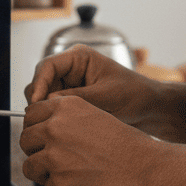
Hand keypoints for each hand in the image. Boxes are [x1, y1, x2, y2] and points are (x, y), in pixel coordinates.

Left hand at [20, 94, 158, 185]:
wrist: (148, 170)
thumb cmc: (126, 145)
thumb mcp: (95, 115)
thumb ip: (66, 119)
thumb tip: (39, 129)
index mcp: (66, 107)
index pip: (30, 114)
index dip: (36, 128)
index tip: (43, 138)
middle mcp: (56, 128)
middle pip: (25, 140)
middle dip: (37, 151)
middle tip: (55, 160)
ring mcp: (55, 157)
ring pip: (30, 167)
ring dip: (45, 174)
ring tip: (69, 174)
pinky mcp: (60, 184)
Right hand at [24, 45, 161, 132]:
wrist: (150, 108)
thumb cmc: (134, 95)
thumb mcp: (106, 97)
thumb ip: (77, 98)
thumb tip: (48, 102)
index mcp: (79, 57)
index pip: (47, 66)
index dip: (38, 84)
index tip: (36, 103)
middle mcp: (71, 69)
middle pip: (41, 81)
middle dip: (40, 99)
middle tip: (44, 119)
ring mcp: (70, 84)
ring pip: (44, 97)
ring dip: (47, 110)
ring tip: (55, 125)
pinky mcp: (72, 100)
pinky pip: (54, 108)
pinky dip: (54, 117)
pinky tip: (62, 128)